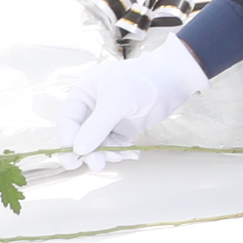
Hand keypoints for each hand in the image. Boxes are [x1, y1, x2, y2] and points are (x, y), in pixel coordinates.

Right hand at [60, 35, 209, 161]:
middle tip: (98, 164)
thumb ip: (96, 127)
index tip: (72, 159)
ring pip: (99, 142)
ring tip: (122, 155)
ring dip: (107, 153)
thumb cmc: (141, 81)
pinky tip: (133, 154)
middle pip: (81, 134)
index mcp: (84, 91)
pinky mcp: (125, 126)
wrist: (174, 77)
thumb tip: (78, 150)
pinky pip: (115, 144)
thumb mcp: (116, 101)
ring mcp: (109, 117)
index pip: (68, 120)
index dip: (67, 140)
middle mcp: (93, 105)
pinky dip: (121, 151)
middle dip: (89, 150)